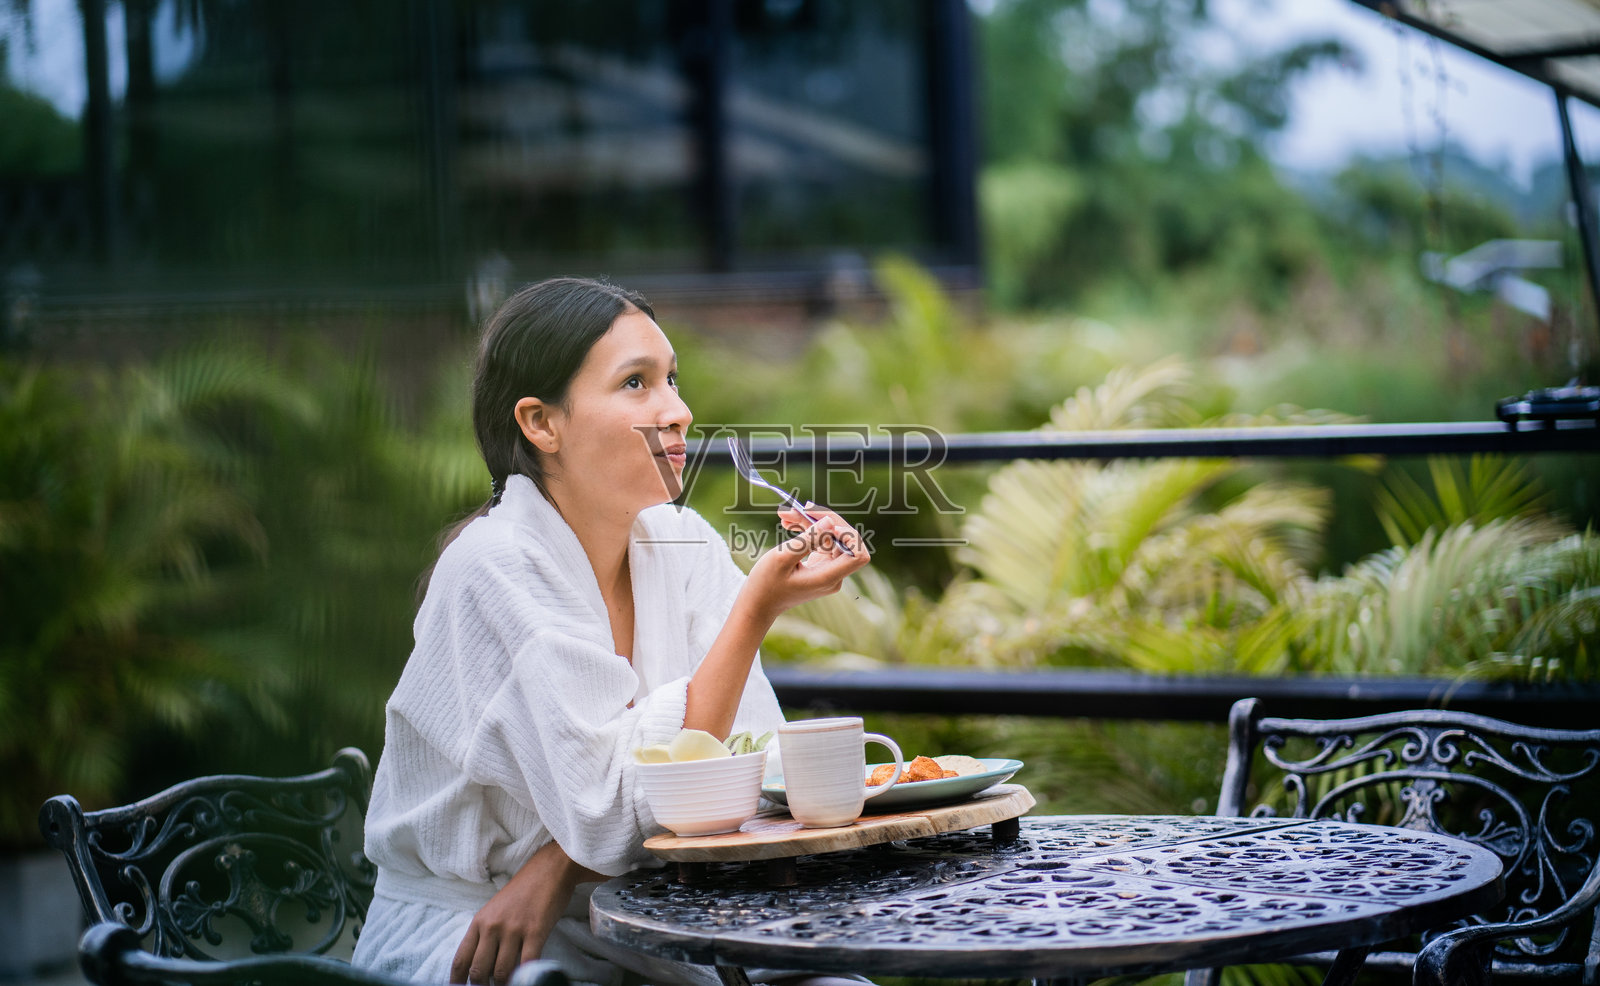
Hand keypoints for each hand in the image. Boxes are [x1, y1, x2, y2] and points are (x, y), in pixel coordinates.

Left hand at [449, 840, 600, 984]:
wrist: (548, 870)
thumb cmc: (522, 892)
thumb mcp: (494, 910)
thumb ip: (485, 934)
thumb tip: (481, 965)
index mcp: (479, 922)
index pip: (461, 960)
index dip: (458, 980)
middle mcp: (492, 927)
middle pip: (478, 971)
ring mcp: (513, 929)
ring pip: (501, 972)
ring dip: (504, 984)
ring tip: (509, 984)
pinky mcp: (535, 931)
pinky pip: (526, 964)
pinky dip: (524, 976)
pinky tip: (526, 978)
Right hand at [743, 504, 869, 620]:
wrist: (757, 603)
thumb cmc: (766, 584)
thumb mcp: (782, 557)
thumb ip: (808, 539)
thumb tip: (830, 522)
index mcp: (828, 577)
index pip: (858, 554)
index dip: (848, 535)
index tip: (825, 525)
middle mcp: (833, 575)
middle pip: (844, 540)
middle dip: (823, 520)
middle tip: (799, 508)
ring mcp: (828, 570)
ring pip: (830, 537)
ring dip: (811, 522)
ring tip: (786, 515)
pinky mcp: (820, 566)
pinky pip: (821, 542)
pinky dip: (808, 531)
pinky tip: (789, 523)